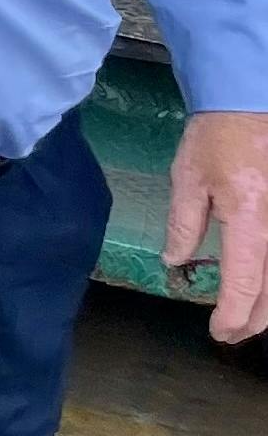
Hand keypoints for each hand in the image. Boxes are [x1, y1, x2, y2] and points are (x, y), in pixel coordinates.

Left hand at [167, 110, 267, 343]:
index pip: (245, 284)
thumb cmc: (216, 137)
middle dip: (254, 320)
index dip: (233, 315)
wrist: (251, 101)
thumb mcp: (188, 179)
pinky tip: (262, 287)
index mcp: (251, 221)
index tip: (219, 332)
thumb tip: (176, 262)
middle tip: (231, 334)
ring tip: (247, 318)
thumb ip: (184, 225)